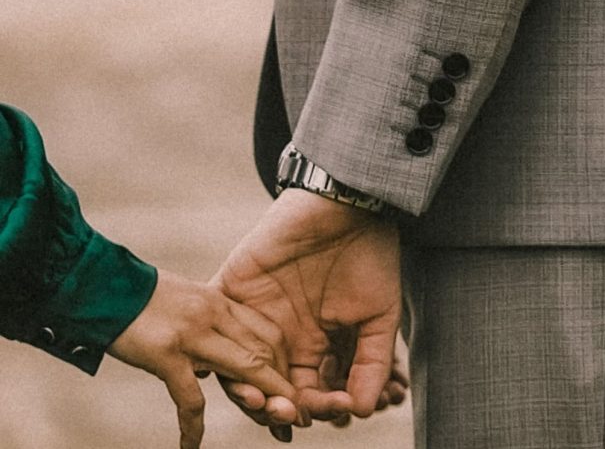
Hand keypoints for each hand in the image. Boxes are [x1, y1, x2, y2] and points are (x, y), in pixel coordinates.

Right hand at [108, 269, 295, 448]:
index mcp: (220, 301)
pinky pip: (189, 397)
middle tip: (296, 415)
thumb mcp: (188, 300)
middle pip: (264, 351)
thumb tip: (218, 359)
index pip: (267, 332)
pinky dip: (193, 426)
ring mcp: (191, 334)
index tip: (290, 386)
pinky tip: (191, 446)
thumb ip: (210, 323)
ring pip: (245, 369)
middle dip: (284, 386)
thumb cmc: (143, 297)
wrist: (101, 284)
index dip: (284, 362)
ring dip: (265, 402)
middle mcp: (213, 314)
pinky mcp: (165, 354)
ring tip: (279, 427)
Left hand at [212, 188, 400, 434]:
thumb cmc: (370, 258)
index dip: (319, 409)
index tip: (334, 409)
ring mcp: (254, 314)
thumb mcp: (379, 316)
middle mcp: (282, 336)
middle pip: (270, 387)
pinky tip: (212, 369)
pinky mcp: (231, 287)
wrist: (346, 208)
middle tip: (290, 415)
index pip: (309, 393)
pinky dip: (206, 345)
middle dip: (279, 408)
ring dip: (246, 390)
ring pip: (237, 365)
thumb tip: (363, 410)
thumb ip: (372, 362)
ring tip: (260, 402)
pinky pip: (211, 322)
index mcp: (315, 346)